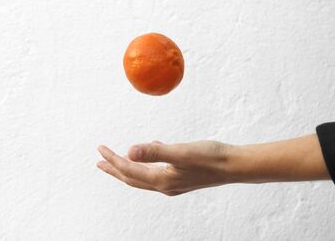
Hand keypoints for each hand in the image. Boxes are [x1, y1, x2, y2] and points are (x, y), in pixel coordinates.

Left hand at [97, 140, 234, 195]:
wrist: (235, 166)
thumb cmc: (210, 157)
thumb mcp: (181, 152)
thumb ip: (155, 151)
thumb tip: (129, 151)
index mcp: (161, 179)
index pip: (129, 170)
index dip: (113, 159)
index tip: (100, 148)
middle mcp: (165, 185)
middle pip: (132, 178)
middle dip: (115, 170)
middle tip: (99, 162)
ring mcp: (174, 183)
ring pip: (144, 176)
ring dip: (129, 168)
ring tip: (118, 160)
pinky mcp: (182, 177)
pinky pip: (157, 172)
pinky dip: (148, 164)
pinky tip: (150, 150)